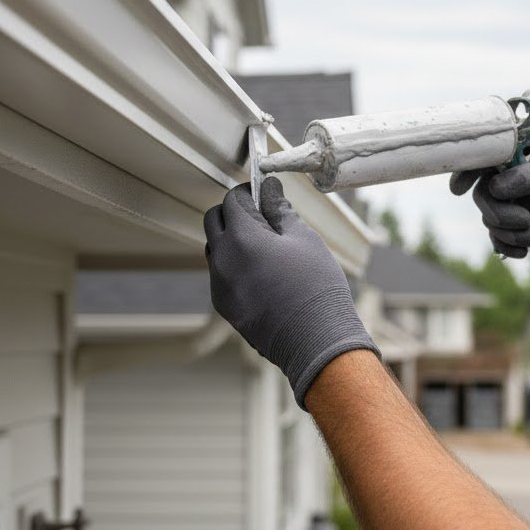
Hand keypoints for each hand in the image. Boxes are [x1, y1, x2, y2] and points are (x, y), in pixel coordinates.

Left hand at [203, 177, 379, 408]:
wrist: (315, 340)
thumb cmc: (316, 286)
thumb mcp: (304, 239)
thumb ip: (280, 210)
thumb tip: (269, 189)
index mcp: (242, 238)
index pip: (232, 200)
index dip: (248, 193)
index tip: (263, 194)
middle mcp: (222, 260)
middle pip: (213, 221)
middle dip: (233, 212)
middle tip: (261, 217)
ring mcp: (220, 285)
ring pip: (214, 248)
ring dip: (230, 239)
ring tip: (263, 247)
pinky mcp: (224, 305)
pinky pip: (220, 274)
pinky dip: (233, 265)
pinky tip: (261, 274)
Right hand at [450, 140, 529, 256]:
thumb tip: (495, 187)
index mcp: (526, 149)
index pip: (487, 153)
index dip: (469, 169)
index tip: (459, 188)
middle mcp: (517, 171)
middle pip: (484, 192)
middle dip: (499, 213)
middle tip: (525, 221)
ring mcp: (518, 196)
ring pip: (490, 216)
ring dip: (509, 232)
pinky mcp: (522, 218)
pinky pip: (499, 234)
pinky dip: (508, 245)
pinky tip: (525, 251)